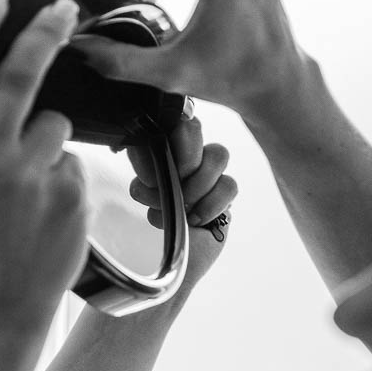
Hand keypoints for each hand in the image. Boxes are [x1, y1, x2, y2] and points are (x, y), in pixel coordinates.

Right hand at [0, 0, 87, 323]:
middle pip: (19, 76)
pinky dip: (62, 176)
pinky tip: (45, 209)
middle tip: (62, 10)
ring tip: (29, 181)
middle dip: (44, 32)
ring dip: (47, 138)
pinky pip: (73, 161)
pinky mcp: (68, 196)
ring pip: (54, 121)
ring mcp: (28, 180)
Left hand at [127, 116, 239, 292]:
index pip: (171, 117)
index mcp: (168, 144)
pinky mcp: (227, 190)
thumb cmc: (161, 215)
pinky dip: (208, 205)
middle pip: (194, 127)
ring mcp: (212, 169)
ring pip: (218, 154)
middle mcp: (191, 150)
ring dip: (196, 185)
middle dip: (183, 159)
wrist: (180, 253)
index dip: (167, 133)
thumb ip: (145, 174)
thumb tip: (141, 163)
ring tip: (183, 207)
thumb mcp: (145, 191)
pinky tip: (194, 219)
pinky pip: (229, 184)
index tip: (156, 165)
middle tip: (173, 185)